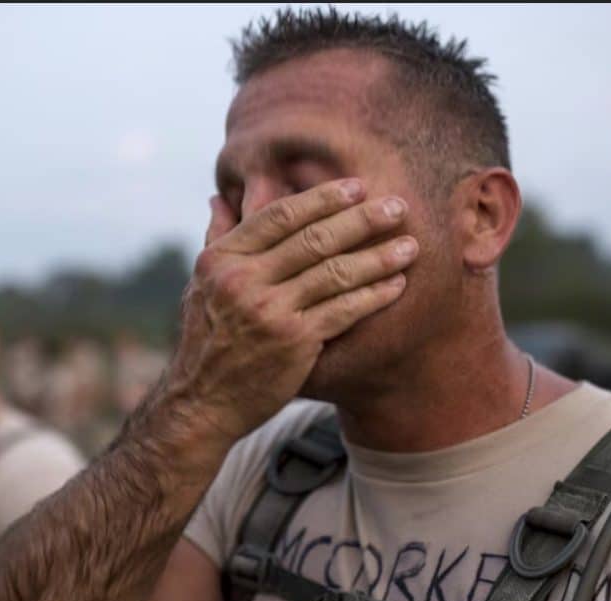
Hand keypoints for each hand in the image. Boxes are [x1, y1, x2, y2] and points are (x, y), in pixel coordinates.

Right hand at [164, 178, 417, 439]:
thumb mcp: (200, 287)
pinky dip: (374, 295)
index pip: (280, 216)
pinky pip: (344, 310)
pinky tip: (396, 284)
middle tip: (398, 206)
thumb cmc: (207, 342)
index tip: (356, 187)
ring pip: (336, 272)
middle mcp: (244, 280)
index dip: (322, 198)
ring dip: (378, 257)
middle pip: (314, 239)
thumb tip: (219, 199)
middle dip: (362, 220)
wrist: (203, 403)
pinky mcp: (295, 342)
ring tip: (410, 246)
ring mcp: (270, 311)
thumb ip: (215, 240)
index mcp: (222, 259)